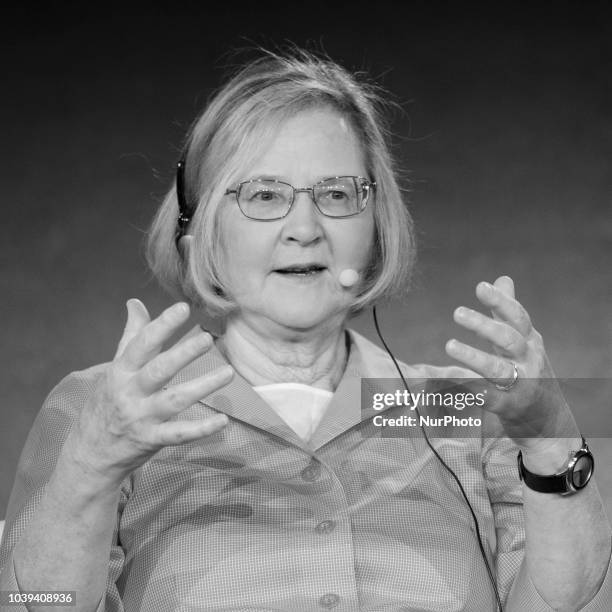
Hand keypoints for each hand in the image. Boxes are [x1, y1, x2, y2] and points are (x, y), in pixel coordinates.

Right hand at [65, 299, 232, 485]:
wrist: (89, 454)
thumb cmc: (106, 404)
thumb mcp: (115, 368)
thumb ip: (130, 335)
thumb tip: (135, 302)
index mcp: (122, 371)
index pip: (142, 344)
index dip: (162, 325)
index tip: (183, 308)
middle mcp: (131, 393)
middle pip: (159, 370)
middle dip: (183, 354)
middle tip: (208, 339)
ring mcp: (142, 418)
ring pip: (174, 400)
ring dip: (202, 386)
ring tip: (228, 373)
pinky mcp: (152, 441)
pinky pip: (179, 435)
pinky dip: (201, 429)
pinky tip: (223, 420)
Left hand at [445, 276, 577, 448]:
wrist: (550, 421)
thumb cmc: (530, 372)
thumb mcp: (525, 341)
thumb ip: (508, 311)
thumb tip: (502, 279)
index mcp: (529, 341)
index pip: (516, 316)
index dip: (500, 301)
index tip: (481, 286)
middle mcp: (528, 360)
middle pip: (508, 339)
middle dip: (484, 325)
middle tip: (457, 312)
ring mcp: (520, 385)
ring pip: (498, 369)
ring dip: (473, 357)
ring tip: (449, 345)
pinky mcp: (508, 408)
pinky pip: (487, 397)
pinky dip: (470, 388)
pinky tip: (452, 379)